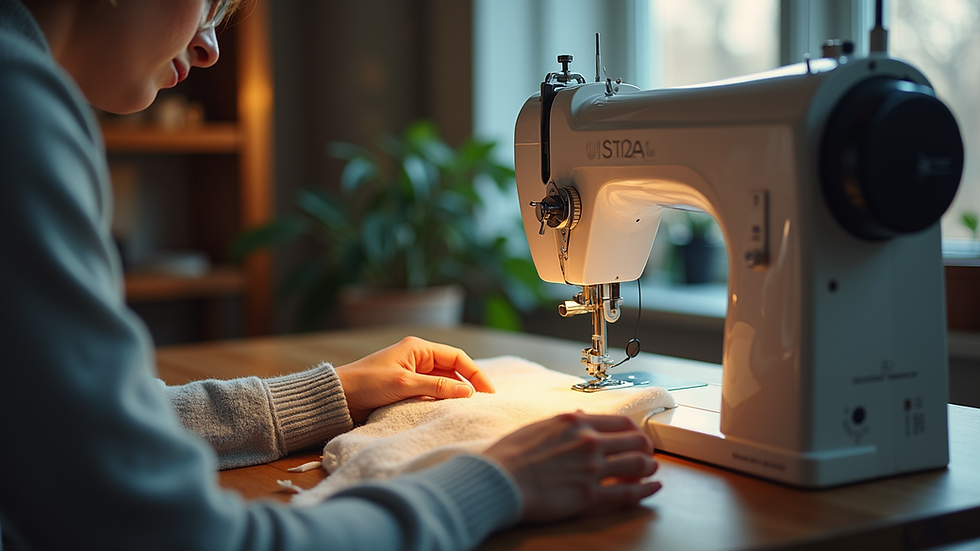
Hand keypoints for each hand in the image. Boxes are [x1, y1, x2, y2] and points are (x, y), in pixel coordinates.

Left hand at [335, 336, 494, 421]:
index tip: (489, 392)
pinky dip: (442, 400)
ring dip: (455, 394)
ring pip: (444, 382)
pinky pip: (432, 392)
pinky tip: (449, 410)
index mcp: (418, 348)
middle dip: (468, 384)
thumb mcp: (404, 384)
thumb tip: (468, 392)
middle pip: (453, 369)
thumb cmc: (367, 384)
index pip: (457, 357)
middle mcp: (418, 357)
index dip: (476, 373)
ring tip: (469, 408)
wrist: (339, 397)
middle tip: (484, 403)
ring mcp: (412, 372)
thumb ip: (437, 387)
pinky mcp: (406, 387)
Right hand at [484, 412, 659, 523]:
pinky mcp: (589, 495)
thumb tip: (580, 414)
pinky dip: (645, 490)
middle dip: (645, 448)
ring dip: (648, 467)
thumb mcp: (538, 427)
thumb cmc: (510, 455)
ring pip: (638, 465)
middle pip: (635, 441)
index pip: (620, 422)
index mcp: (576, 422)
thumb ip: (564, 422)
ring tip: (650, 470)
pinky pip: (627, 493)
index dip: (633, 430)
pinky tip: (653, 488)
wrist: (498, 480)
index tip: (634, 436)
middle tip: (646, 454)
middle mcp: (589, 442)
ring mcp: (592, 468)